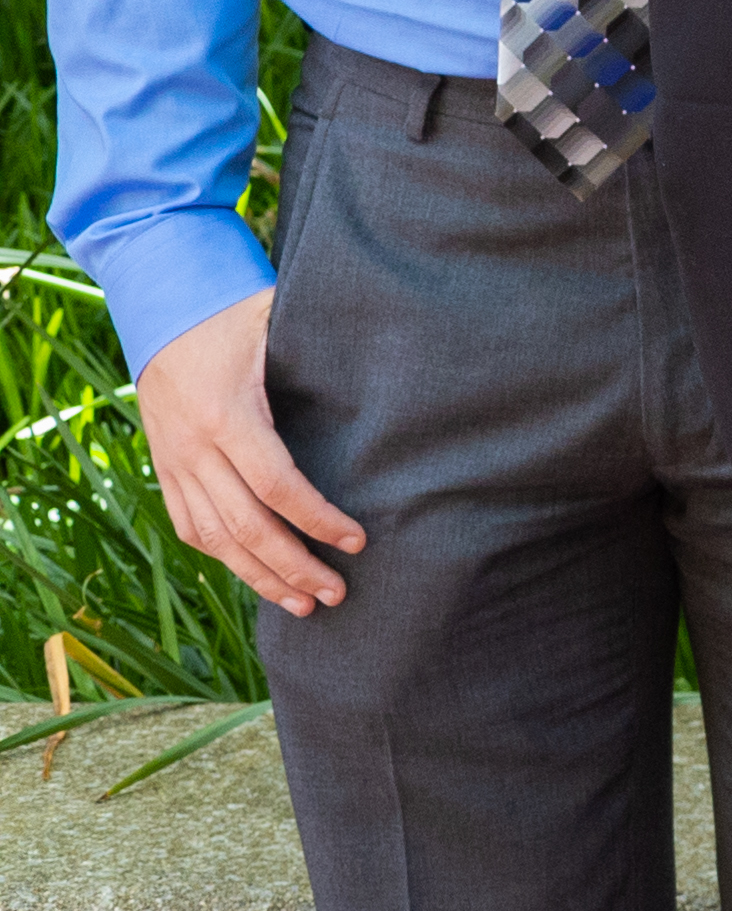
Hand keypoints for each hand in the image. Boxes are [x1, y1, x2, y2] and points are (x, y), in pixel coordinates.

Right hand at [140, 292, 358, 616]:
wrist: (160, 305)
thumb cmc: (234, 313)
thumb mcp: (277, 321)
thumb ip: (321, 348)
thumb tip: (391, 361)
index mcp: (227, 415)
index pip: (276, 485)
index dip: (317, 520)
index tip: (357, 542)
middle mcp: (193, 447)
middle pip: (244, 525)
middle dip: (292, 566)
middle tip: (336, 595)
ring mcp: (173, 461)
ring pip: (212, 537)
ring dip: (257, 575)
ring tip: (301, 605)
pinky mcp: (164, 467)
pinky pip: (189, 525)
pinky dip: (222, 556)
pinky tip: (256, 576)